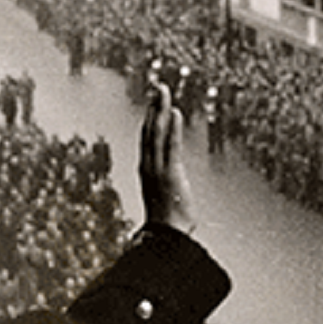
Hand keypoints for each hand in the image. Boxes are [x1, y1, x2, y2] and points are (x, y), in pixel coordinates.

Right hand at [138, 81, 192, 232]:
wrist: (167, 237)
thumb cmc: (168, 222)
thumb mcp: (166, 198)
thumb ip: (166, 187)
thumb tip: (170, 184)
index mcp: (147, 169)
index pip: (148, 138)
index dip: (151, 118)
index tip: (156, 102)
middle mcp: (149, 165)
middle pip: (150, 129)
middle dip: (154, 107)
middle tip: (159, 86)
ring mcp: (158, 169)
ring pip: (157, 133)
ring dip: (160, 110)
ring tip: (163, 91)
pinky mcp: (170, 173)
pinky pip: (171, 146)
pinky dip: (172, 129)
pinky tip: (175, 112)